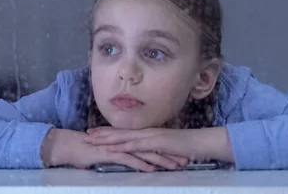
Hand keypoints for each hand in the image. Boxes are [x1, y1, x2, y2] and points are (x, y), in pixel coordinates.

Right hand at [41, 129, 185, 171]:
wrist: (68, 145)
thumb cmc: (84, 150)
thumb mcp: (106, 152)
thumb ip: (119, 153)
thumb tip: (128, 158)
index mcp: (125, 140)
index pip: (149, 144)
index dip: (165, 149)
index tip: (179, 155)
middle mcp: (124, 141)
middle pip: (151, 147)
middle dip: (169, 154)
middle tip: (185, 160)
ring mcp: (118, 146)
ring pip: (144, 153)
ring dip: (160, 160)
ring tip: (174, 166)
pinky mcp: (110, 153)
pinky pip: (128, 159)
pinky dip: (141, 164)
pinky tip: (151, 169)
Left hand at [85, 126, 234, 163]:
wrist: (201, 142)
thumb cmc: (185, 147)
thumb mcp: (166, 149)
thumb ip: (154, 150)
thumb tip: (144, 154)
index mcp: (148, 133)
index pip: (124, 132)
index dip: (108, 131)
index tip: (94, 132)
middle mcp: (147, 132)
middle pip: (120, 132)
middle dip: (102, 133)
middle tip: (86, 134)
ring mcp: (151, 136)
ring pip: (125, 137)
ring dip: (108, 139)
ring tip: (94, 141)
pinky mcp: (157, 143)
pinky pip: (137, 146)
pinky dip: (123, 147)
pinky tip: (113, 149)